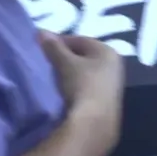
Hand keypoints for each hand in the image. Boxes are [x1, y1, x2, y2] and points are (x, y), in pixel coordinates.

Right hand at [39, 32, 123, 146]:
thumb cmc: (82, 85)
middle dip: (66, 58)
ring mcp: (113, 85)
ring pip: (86, 73)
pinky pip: (88, 88)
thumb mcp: (64, 63)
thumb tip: (41, 32)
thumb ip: (54, 48)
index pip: (80, 40)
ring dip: (70, 73)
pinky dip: (76, 87)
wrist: (94, 124)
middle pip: (85, 56)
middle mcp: (115, 66)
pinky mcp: (107, 103)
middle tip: (47, 62)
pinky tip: (64, 93)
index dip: (60, 42)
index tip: (43, 47)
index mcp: (108, 52)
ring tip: (53, 78)